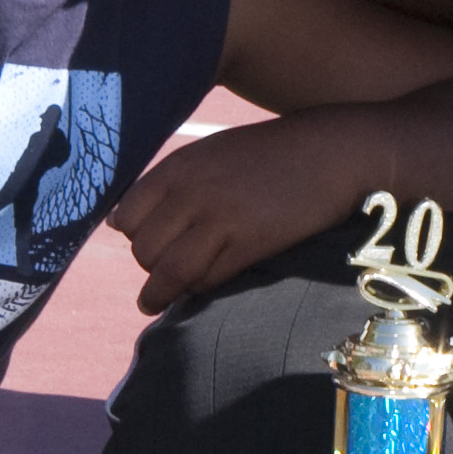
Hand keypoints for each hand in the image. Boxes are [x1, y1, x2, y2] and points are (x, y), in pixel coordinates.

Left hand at [111, 114, 361, 312]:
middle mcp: (192, 192)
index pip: (128, 215)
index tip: (146, 245)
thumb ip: (171, 182)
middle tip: (161, 273)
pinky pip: (208, 279)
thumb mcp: (212, 153)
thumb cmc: (271, 153)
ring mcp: (220, 218)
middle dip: (149, 267)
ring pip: (169, 271)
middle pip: (145, 248)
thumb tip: (121, 221)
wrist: (330, 151)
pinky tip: (201, 290)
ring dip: (161, 292)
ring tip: (156, 302)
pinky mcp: (249, 243)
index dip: (134, 235)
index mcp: (179, 167)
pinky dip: (199, 290)